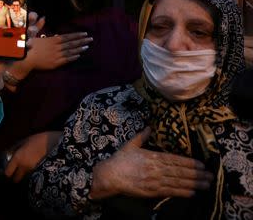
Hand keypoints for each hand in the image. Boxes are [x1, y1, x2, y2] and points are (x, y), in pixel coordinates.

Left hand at [4, 131, 61, 182]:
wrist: (57, 144)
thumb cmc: (40, 139)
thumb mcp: (25, 140)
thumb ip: (15, 147)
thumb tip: (8, 152)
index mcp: (18, 158)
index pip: (8, 172)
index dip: (7, 172)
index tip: (8, 170)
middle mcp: (24, 168)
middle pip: (16, 180)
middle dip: (15, 177)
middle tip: (16, 172)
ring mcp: (33, 173)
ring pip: (25, 180)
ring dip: (24, 177)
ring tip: (27, 170)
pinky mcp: (42, 176)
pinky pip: (33, 179)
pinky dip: (32, 177)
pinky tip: (34, 170)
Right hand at [23, 16, 90, 70]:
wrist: (26, 59)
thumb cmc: (28, 46)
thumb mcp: (32, 33)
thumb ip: (38, 25)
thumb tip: (42, 17)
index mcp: (52, 40)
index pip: (67, 36)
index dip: (77, 35)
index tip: (85, 34)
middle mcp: (57, 47)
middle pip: (72, 43)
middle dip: (82, 41)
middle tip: (91, 39)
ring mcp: (57, 55)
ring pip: (71, 51)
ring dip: (79, 49)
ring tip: (87, 46)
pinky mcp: (55, 63)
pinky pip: (67, 60)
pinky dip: (73, 57)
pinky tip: (78, 55)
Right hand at [90, 127, 213, 199]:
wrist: (110, 176)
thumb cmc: (119, 161)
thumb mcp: (130, 145)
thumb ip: (141, 137)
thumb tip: (149, 127)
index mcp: (152, 156)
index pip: (175, 159)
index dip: (189, 162)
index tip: (201, 164)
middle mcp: (156, 168)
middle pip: (180, 171)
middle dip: (196, 174)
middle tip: (210, 175)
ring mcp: (155, 180)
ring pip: (178, 182)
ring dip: (193, 183)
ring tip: (206, 185)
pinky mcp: (152, 191)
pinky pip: (170, 191)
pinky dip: (182, 192)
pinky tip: (192, 192)